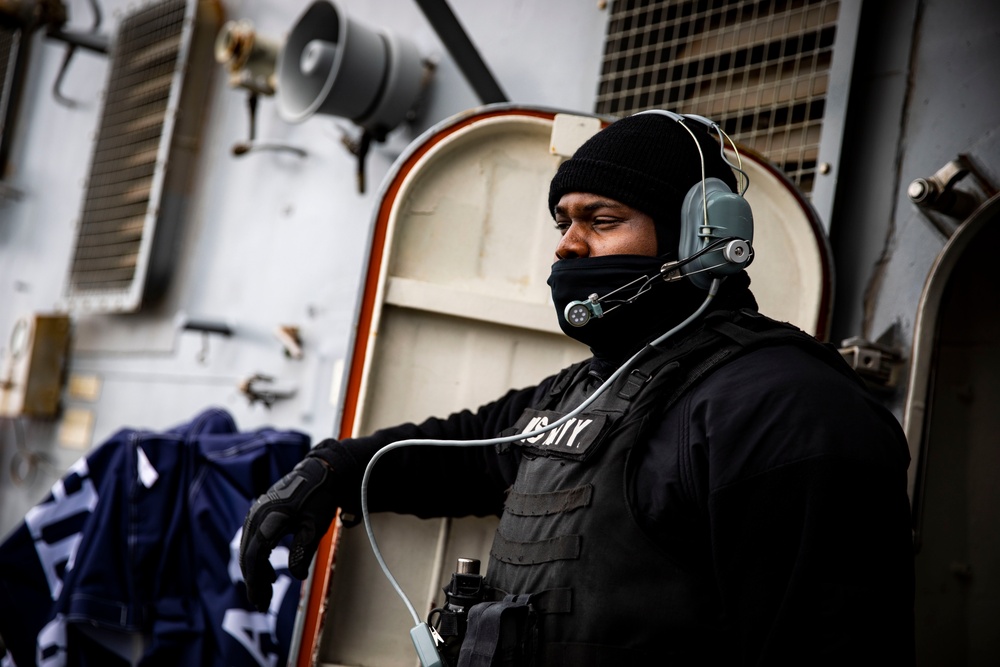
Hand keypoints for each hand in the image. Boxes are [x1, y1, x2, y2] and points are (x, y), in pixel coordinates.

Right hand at [239, 456, 338, 610]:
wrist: (320, 472)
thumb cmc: (319, 499)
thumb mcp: (314, 526)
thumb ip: (303, 551)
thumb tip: (296, 575)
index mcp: (269, 519)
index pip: (255, 557)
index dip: (255, 582)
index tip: (259, 601)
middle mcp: (257, 515)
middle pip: (249, 555)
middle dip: (253, 582)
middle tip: (262, 602)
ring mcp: (256, 512)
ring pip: (249, 548)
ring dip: (255, 571)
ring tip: (267, 590)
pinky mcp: (260, 512)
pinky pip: (253, 540)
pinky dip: (258, 558)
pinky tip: (268, 572)